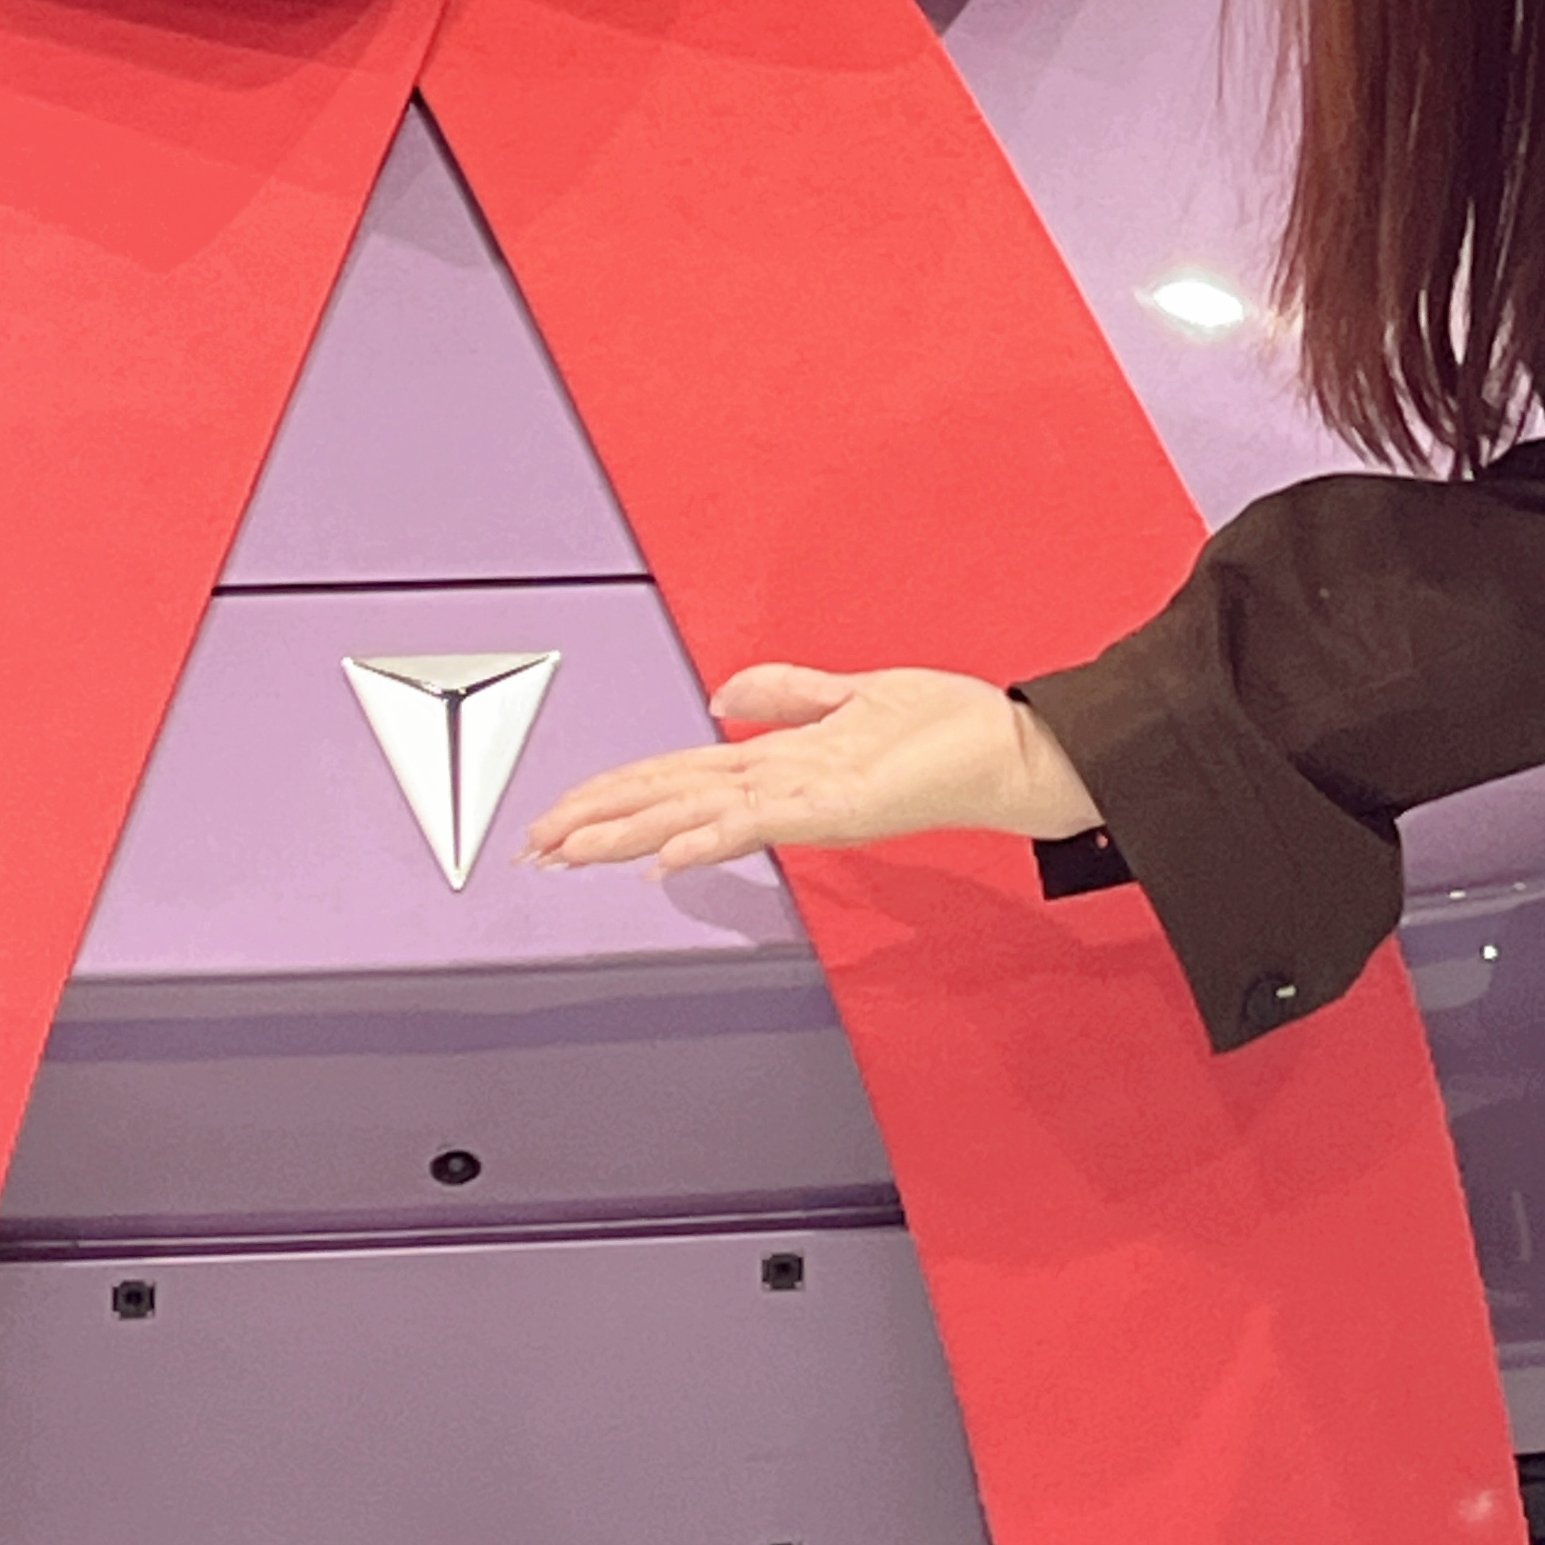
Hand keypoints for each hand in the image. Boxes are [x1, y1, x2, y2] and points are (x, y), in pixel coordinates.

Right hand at [519, 662, 1101, 877]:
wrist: (1009, 752)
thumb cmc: (944, 729)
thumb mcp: (852, 693)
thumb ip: (785, 692)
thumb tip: (722, 695)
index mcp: (780, 762)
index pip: (678, 775)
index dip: (615, 791)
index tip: (560, 814)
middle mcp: (782, 786)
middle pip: (670, 800)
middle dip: (599, 822)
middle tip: (536, 849)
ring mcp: (805, 801)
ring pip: (696, 814)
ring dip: (630, 833)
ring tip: (571, 851)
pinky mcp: (838, 805)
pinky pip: (762, 821)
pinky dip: (712, 835)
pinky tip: (667, 852)